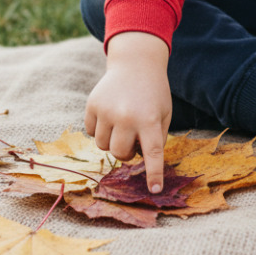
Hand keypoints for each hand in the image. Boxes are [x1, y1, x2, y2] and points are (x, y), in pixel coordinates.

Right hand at [84, 32, 172, 192]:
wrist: (135, 63)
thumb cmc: (153, 93)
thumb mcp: (164, 114)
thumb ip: (156, 139)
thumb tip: (141, 161)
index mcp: (149, 120)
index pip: (152, 153)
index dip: (153, 174)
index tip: (154, 191)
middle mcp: (126, 116)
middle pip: (120, 153)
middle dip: (126, 152)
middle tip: (134, 139)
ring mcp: (106, 110)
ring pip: (102, 145)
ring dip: (112, 141)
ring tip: (122, 125)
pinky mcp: (92, 105)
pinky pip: (90, 131)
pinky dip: (99, 129)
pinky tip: (109, 114)